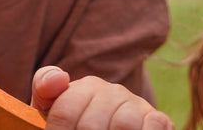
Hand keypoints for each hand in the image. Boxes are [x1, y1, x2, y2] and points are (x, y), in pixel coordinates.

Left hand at [31, 67, 173, 129]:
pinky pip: (154, 126)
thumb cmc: (76, 124)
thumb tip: (59, 77)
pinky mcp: (157, 119)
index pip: (64, 112)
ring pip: (122, 126)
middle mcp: (112, 92)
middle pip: (90, 126)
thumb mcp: (53, 108)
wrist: (108, 125)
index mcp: (84, 88)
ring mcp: (135, 105)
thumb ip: (46, 89)